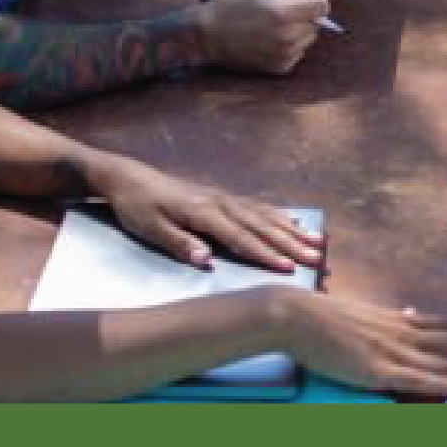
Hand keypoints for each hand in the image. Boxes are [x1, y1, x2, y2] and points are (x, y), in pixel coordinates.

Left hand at [92, 157, 326, 272]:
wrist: (129, 178)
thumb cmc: (138, 207)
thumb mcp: (150, 228)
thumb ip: (180, 243)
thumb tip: (207, 259)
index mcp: (203, 212)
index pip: (240, 237)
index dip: (265, 254)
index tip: (288, 268)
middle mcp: (219, 202)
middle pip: (260, 225)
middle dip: (290, 243)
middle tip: (317, 257)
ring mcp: (222, 197)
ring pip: (263, 215)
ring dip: (291, 230)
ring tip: (316, 241)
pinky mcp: (221, 197)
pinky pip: (256, 206)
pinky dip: (277, 215)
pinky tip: (292, 221)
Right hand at [196, 0, 329, 74]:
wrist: (207, 37)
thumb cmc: (231, 6)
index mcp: (284, 13)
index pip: (322, 6)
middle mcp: (288, 37)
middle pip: (316, 23)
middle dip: (304, 15)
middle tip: (281, 12)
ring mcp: (285, 55)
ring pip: (309, 39)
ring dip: (299, 31)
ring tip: (274, 27)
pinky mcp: (280, 68)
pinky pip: (298, 53)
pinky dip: (290, 46)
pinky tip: (270, 40)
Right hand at [281, 294, 446, 397]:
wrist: (294, 315)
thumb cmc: (323, 317)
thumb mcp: (364, 314)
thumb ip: (390, 318)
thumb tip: (409, 312)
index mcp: (401, 321)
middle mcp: (405, 334)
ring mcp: (393, 353)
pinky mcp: (377, 371)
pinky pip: (418, 381)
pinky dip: (445, 385)